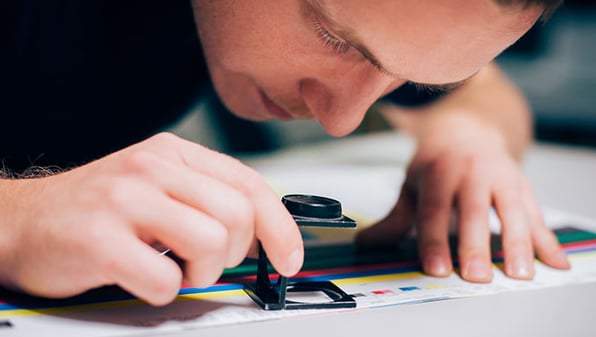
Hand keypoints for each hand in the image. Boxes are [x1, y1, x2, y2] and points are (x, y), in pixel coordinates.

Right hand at [0, 132, 302, 304]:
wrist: (21, 220)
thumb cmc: (96, 209)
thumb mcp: (156, 186)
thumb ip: (206, 198)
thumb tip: (262, 232)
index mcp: (172, 153)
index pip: (249, 183)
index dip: (280, 225)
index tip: (290, 256)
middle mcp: (151, 168)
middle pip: (237, 216)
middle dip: (234, 253)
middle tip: (206, 261)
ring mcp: (125, 199)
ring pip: (212, 243)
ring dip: (201, 272)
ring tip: (173, 267)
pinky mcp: (100, 238)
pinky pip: (166, 279)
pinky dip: (162, 290)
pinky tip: (141, 276)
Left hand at [356, 113, 568, 281]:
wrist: (469, 127)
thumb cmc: (437, 162)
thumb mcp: (412, 183)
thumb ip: (396, 217)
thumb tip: (366, 243)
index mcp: (438, 171)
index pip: (434, 209)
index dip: (433, 240)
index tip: (436, 269)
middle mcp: (471, 172)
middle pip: (473, 212)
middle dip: (475, 245)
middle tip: (476, 276)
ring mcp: (500, 176)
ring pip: (511, 211)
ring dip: (518, 243)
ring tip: (520, 274)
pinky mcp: (522, 185)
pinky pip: (536, 213)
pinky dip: (546, 239)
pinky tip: (553, 261)